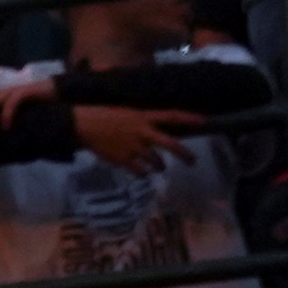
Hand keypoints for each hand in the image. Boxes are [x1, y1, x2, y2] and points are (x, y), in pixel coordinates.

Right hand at [67, 106, 199, 172]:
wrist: (83, 125)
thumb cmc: (103, 116)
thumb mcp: (126, 112)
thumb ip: (141, 120)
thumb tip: (152, 127)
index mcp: (143, 117)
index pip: (171, 116)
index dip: (188, 119)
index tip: (204, 122)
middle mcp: (142, 132)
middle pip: (170, 144)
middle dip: (184, 154)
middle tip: (193, 161)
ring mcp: (134, 147)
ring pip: (156, 161)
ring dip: (160, 166)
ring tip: (160, 168)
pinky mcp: (123, 160)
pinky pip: (140, 172)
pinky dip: (143, 174)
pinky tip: (142, 173)